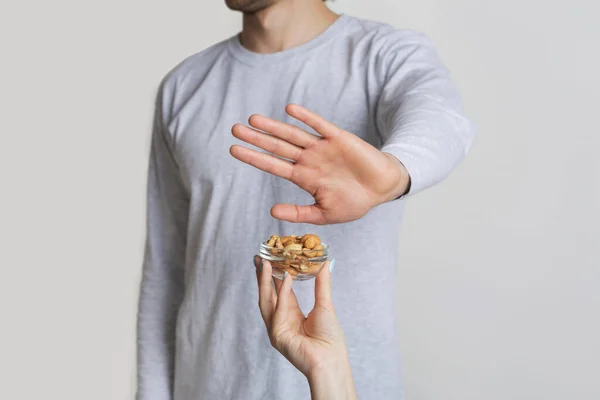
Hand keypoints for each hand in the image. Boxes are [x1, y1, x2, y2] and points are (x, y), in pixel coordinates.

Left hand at [231, 104, 409, 223]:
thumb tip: (271, 210)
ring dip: (273, 126)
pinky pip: (319, 125)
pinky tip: (289, 110)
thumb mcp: (324, 214)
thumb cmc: (354, 203)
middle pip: (277, 146)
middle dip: (256, 138)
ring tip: (252, 119)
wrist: (382, 189)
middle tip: (234, 129)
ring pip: (293, 134)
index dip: (254, 157)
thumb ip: (299, 212)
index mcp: (304, 177)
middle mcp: (309, 160)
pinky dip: (305, 117)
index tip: (233, 150)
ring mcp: (322, 148)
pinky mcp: (339, 138)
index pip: (273, 165)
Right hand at [254, 258, 346, 376]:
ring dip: (265, 282)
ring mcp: (276, 329)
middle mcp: (281, 321)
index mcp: (291, 314)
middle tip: (260, 257)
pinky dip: (282, 294)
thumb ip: (322, 283)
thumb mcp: (324, 304)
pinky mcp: (277, 335)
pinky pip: (279, 311)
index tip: (270, 258)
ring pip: (267, 301)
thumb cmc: (330, 338)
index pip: (279, 291)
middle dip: (263, 276)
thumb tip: (324, 262)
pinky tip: (287, 278)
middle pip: (268, 295)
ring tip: (267, 263)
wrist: (331, 360)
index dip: (274, 275)